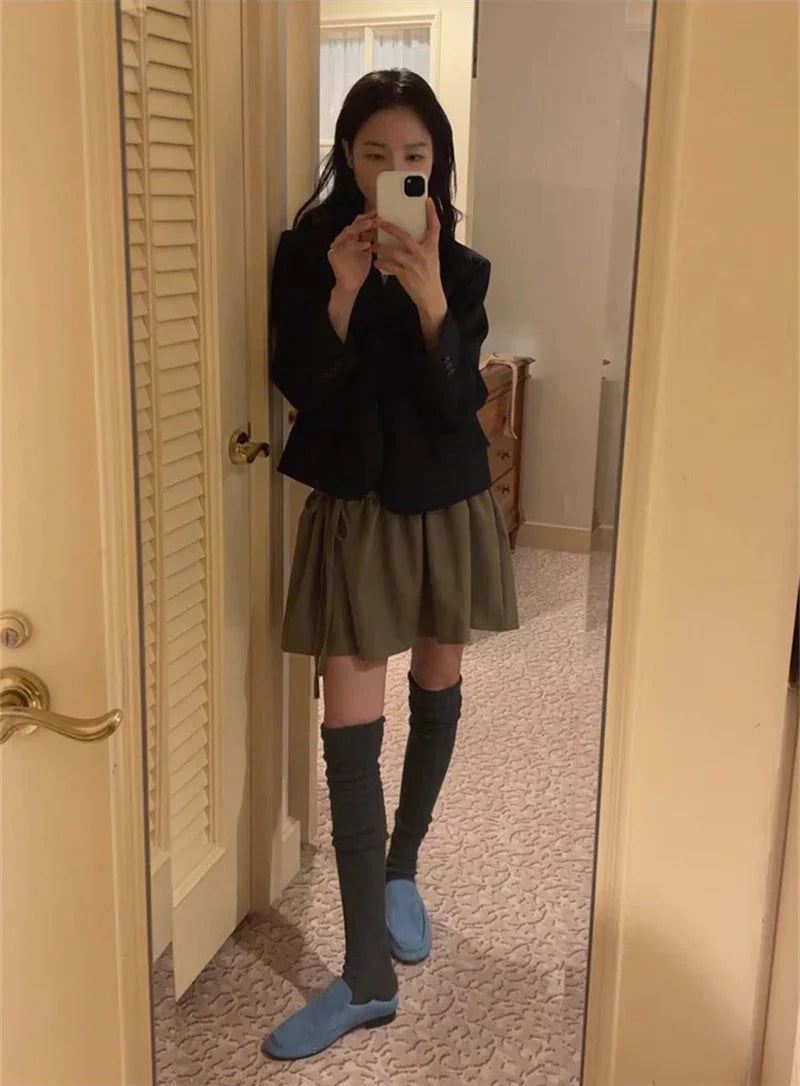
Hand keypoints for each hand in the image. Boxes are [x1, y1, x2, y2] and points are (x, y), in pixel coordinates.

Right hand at [328, 212, 376, 294]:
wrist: (352, 286)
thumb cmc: (359, 270)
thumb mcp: (367, 252)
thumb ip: (368, 239)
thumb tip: (375, 224)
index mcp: (349, 238)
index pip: (357, 224)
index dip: (367, 218)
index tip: (378, 214)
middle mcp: (342, 240)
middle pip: (352, 226)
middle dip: (364, 220)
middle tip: (375, 217)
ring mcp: (336, 246)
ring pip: (348, 233)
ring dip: (360, 228)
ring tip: (371, 224)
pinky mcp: (334, 254)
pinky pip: (346, 247)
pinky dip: (357, 245)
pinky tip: (367, 244)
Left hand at [374, 199, 446, 318]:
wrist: (431, 297)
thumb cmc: (430, 277)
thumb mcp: (432, 258)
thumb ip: (425, 246)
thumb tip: (414, 234)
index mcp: (431, 248)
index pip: (435, 227)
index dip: (432, 213)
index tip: (428, 201)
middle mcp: (422, 254)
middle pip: (405, 236)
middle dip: (391, 228)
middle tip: (380, 221)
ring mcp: (412, 265)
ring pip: (392, 251)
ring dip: (380, 247)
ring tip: (373, 244)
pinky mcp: (404, 275)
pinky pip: (389, 266)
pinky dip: (381, 263)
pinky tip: (376, 262)